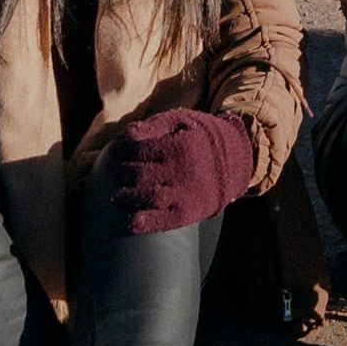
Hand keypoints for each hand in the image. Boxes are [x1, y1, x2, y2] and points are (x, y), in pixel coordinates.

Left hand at [108, 108, 254, 235]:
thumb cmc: (202, 137)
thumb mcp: (183, 122)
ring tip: (117, 196)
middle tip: (111, 171)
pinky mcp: (188, 212)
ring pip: (149, 197)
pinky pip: (164, 221)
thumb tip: (128, 134)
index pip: (139, 150)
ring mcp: (185, 193)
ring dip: (128, 198)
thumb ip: (156, 126)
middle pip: (140, 174)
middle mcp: (182, 171)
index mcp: (179, 145)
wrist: (235, 161)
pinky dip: (145, 223)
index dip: (121, 151)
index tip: (113, 152)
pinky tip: (131, 221)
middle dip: (120, 173)